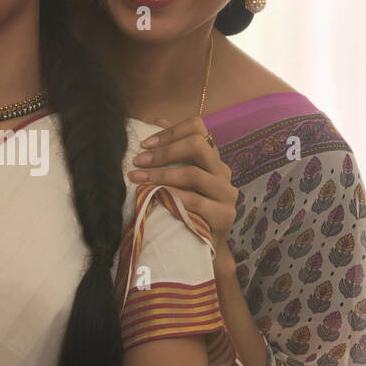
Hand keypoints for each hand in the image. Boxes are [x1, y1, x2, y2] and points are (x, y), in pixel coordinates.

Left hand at [128, 115, 238, 251]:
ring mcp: (226, 193)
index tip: (145, 144)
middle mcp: (222, 171)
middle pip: (198, 145)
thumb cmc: (187, 208)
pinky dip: (172, 197)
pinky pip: (195, 201)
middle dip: (164, 151)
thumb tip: (158, 120)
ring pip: (194, 173)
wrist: (204, 246)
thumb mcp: (179, 177)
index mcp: (212, 158)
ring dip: (161, 175)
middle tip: (139, 161)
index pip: (198, 127)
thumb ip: (173, 149)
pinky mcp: (224, 215)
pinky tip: (155, 197)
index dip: (170, 131)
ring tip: (138, 179)